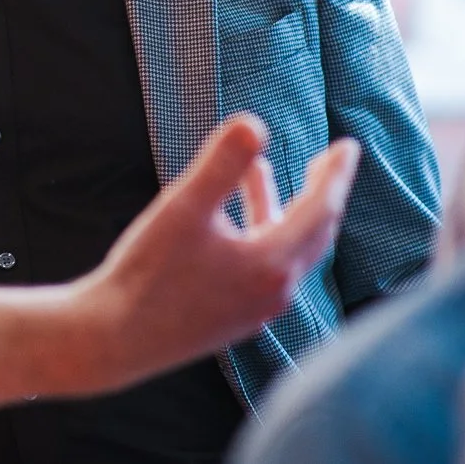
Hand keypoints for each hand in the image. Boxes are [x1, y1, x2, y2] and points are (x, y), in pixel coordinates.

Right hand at [62, 113, 359, 396]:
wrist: (115, 339)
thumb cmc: (147, 273)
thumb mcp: (182, 208)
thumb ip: (221, 164)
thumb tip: (254, 124)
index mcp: (272, 263)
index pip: (322, 208)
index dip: (336, 173)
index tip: (348, 146)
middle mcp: (275, 290)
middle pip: (315, 233)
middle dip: (323, 193)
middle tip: (327, 161)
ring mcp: (257, 308)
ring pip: (288, 250)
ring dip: (282, 209)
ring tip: (260, 172)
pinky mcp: (236, 316)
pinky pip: (267, 266)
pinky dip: (262, 232)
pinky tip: (231, 221)